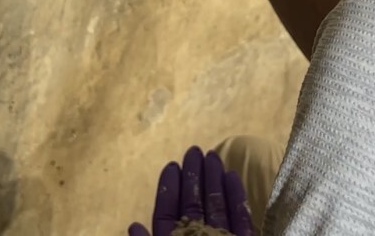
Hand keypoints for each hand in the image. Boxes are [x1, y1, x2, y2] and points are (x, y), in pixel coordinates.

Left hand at [128, 146, 254, 235]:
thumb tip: (133, 225)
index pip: (168, 215)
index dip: (169, 189)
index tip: (171, 164)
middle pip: (195, 205)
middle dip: (194, 176)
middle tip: (194, 150)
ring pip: (218, 207)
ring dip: (215, 180)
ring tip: (212, 155)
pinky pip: (241, 219)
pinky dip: (237, 198)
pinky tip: (232, 175)